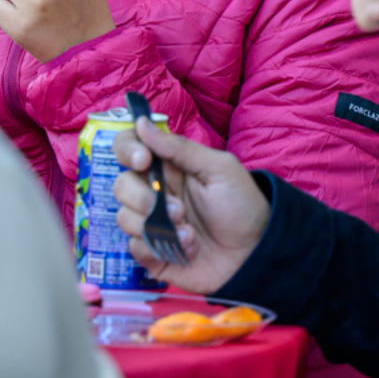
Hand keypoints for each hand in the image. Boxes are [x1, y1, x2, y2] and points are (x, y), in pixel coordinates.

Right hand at [112, 114, 268, 292]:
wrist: (257, 254)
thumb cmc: (243, 206)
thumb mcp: (219, 169)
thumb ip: (180, 148)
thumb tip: (142, 123)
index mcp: (168, 167)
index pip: (129, 148)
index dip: (127, 150)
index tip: (143, 160)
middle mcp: (155, 192)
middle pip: (121, 185)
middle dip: (143, 197)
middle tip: (177, 209)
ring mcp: (152, 223)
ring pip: (123, 217)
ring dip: (155, 226)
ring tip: (189, 232)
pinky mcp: (153, 253)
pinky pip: (134, 248)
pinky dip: (159, 248)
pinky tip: (187, 249)